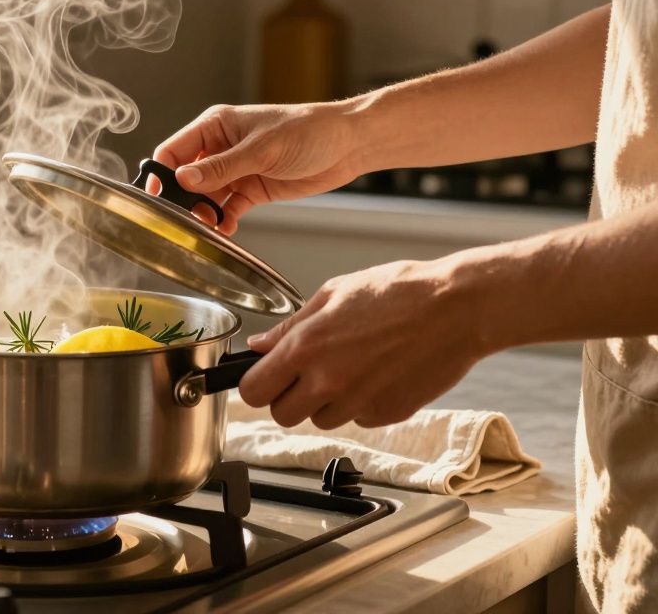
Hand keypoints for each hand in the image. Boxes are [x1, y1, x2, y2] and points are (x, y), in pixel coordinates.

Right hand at [154, 101, 366, 234]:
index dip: (162, 173)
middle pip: (186, 177)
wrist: (348, 144)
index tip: (157, 197)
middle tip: (186, 217)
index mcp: (216, 126)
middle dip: (183, 198)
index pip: (174, 150)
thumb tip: (183, 179)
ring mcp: (236, 170)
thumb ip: (221, 167)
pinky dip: (224, 220)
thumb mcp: (261, 149)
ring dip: (204, 213)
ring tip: (208, 226)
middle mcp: (221, 148)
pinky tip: (226, 230)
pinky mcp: (252, 189)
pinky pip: (228, 208)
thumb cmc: (308, 130)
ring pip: (205, 196)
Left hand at [238, 258, 488, 429]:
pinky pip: (358, 420)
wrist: (457, 308)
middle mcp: (328, 381)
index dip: (256, 384)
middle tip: (304, 375)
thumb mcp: (333, 293)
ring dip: (325, 402)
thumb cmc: (399, 292)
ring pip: (320, 420)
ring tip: (348, 367)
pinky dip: (360, 404)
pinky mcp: (387, 415)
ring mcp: (359, 403)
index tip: (264, 376)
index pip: (254, 391)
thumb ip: (291, 326)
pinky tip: (376, 374)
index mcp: (306, 348)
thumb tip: (260, 345)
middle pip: (282, 415)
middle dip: (287, 398)